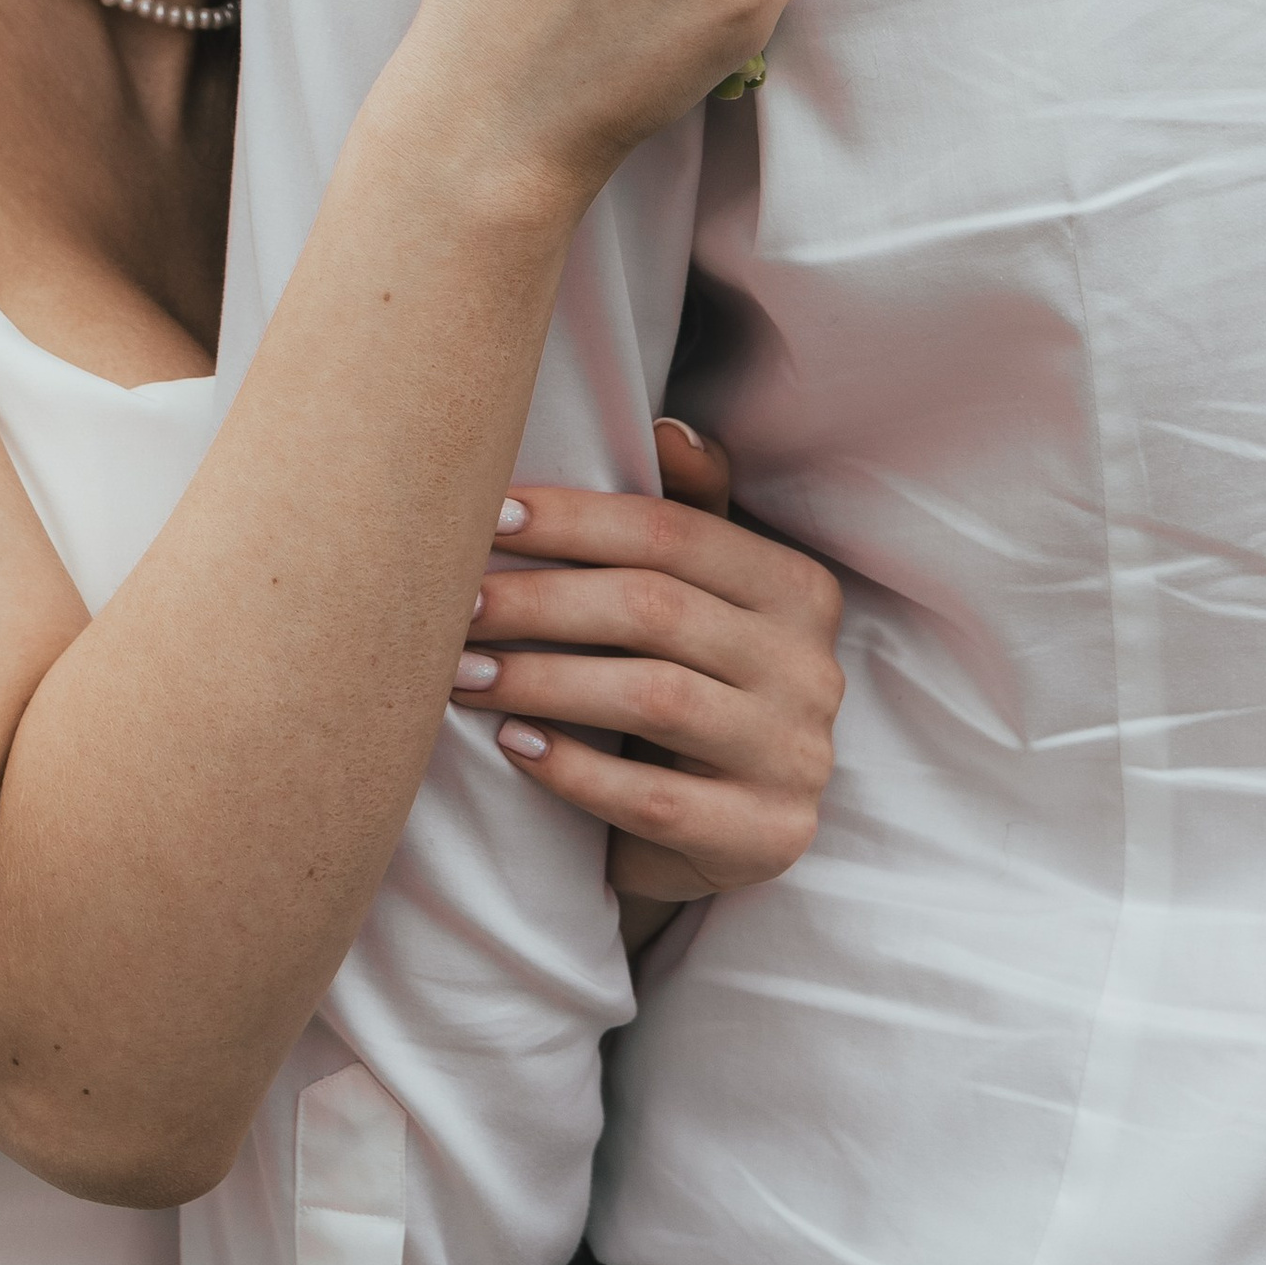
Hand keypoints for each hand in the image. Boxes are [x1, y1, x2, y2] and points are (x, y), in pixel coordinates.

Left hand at [449, 418, 843, 919]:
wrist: (718, 832)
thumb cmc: (692, 682)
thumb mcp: (703, 597)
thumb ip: (691, 512)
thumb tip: (668, 426)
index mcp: (799, 588)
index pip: (673, 534)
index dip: (574, 520)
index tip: (487, 517)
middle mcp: (811, 668)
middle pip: (654, 610)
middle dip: (539, 600)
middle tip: (454, 603)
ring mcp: (794, 758)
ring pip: (652, 699)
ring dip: (541, 679)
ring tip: (460, 671)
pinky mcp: (764, 838)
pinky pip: (653, 800)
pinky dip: (573, 769)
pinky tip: (513, 744)